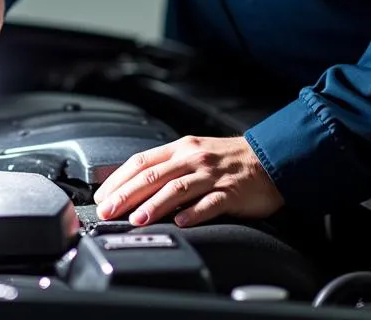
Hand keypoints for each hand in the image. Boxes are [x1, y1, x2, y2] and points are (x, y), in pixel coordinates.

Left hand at [93, 135, 283, 227]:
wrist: (268, 158)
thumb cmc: (227, 159)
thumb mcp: (193, 154)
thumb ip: (167, 167)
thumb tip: (132, 187)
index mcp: (180, 148)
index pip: (142, 161)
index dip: (119, 178)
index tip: (101, 196)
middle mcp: (193, 158)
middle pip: (154, 175)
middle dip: (127, 194)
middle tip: (108, 210)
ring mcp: (212, 175)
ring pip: (178, 188)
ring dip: (155, 204)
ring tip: (138, 218)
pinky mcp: (232, 192)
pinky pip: (210, 203)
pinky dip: (194, 213)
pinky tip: (181, 222)